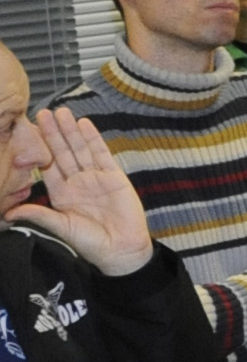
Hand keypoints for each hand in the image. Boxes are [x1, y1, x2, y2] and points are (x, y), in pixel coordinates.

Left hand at [3, 108, 153, 276]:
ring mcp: (95, 178)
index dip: (38, 148)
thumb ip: (39, 215)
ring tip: (62, 112)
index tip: (28, 132)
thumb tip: (9, 214)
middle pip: (62, 152)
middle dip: (53, 133)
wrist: (121, 249)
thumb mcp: (60, 227)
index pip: (47, 166)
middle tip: (42, 113)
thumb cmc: (90, 243)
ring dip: (70, 131)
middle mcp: (77, 182)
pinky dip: (93, 139)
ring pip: (80, 149)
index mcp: (61, 194)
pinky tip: (84, 125)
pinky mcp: (114, 176)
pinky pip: (101, 154)